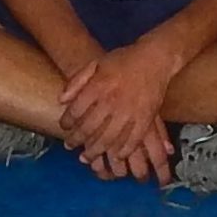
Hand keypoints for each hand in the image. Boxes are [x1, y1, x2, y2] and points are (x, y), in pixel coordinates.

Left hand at [58, 41, 183, 184]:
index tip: (64, 127)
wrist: (155, 59)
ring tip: (87, 157)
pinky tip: (115, 156)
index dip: (67, 122)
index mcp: (98, 86)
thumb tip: (61, 100)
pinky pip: (132, 141)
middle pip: (89, 129)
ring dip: (95, 151)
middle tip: (70, 146)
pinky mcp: (145, 119)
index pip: (76, 111)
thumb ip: (77, 81)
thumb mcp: (96, 63)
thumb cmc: (124, 60)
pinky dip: (122, 151)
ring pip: (108, 139)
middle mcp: (112, 101)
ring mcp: (129, 112)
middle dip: (77, 140)